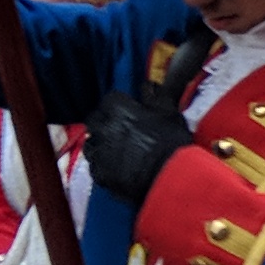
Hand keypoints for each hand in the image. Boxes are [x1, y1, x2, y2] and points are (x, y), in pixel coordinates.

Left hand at [82, 87, 194, 210]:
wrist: (170, 179)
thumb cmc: (172, 143)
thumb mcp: (170, 114)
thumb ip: (157, 97)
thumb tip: (148, 85)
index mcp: (117, 108)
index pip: (111, 100)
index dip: (121, 107)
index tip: (132, 113)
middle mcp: (102, 127)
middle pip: (95, 121)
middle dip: (105, 124)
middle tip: (122, 132)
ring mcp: (98, 152)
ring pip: (91, 144)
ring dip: (101, 145)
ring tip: (118, 152)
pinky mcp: (99, 174)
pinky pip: (95, 167)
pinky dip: (104, 166)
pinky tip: (118, 169)